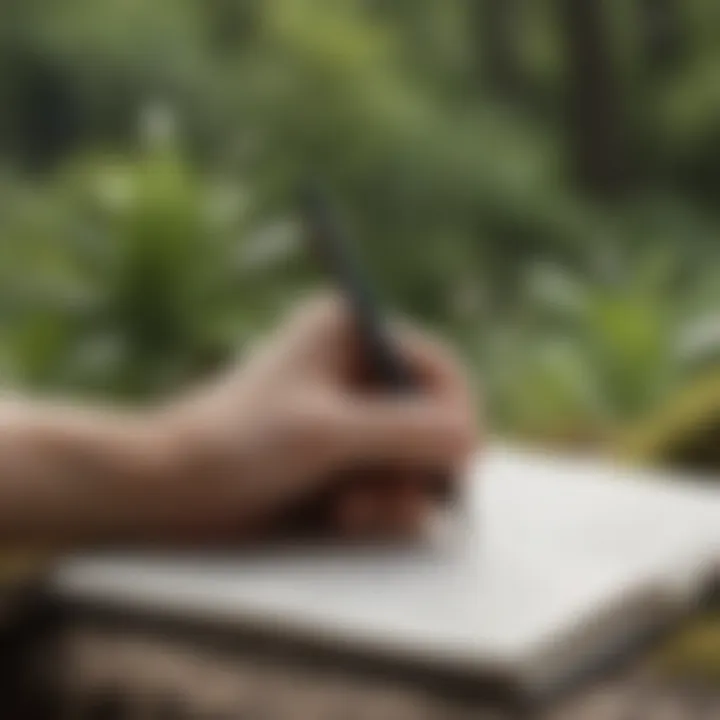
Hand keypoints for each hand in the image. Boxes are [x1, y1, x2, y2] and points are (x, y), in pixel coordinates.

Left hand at [158, 296, 477, 542]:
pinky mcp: (344, 461)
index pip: (438, 367)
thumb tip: (472, 437)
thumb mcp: (327, 434)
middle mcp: (358, 371)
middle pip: (434, 418)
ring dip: (395, 492)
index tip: (458, 459)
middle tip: (382, 491)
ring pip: (418, 460)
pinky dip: (379, 508)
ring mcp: (353, 420)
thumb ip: (407, 431)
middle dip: (414, 464)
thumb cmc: (238, 445)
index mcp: (352, 332)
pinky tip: (341, 515)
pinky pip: (394, 486)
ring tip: (349, 508)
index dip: (455, 412)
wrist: (173, 491)